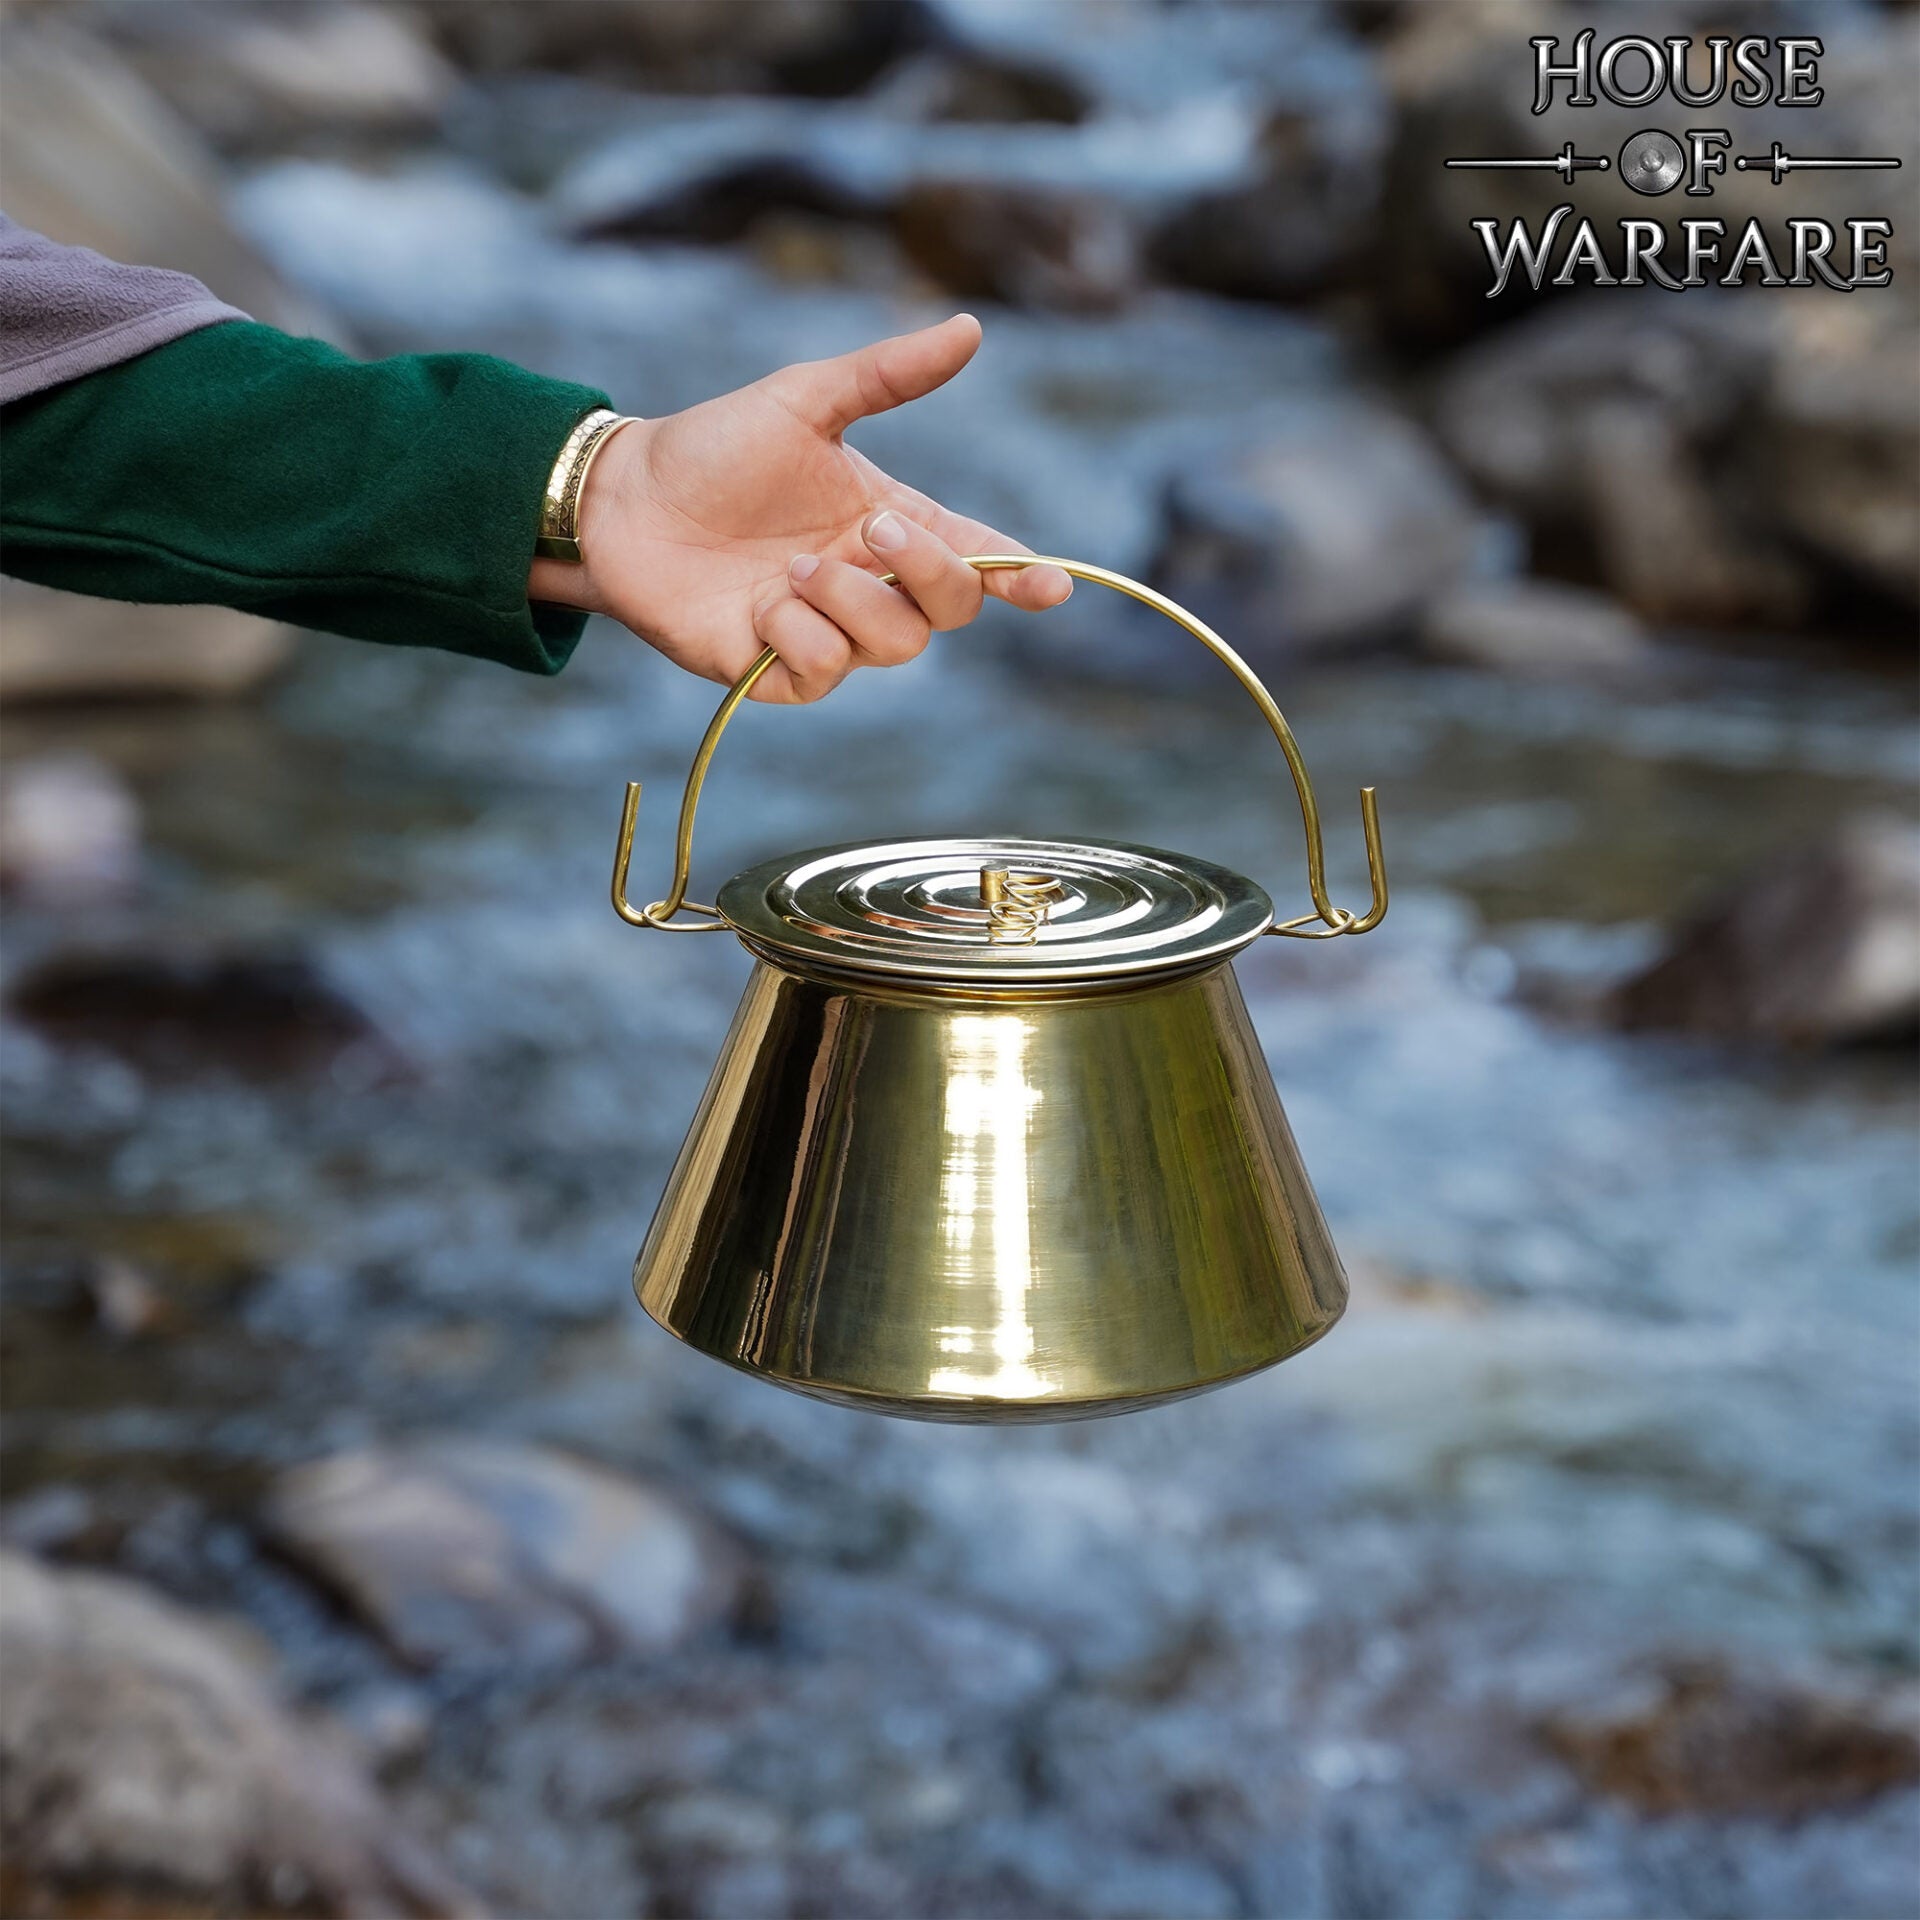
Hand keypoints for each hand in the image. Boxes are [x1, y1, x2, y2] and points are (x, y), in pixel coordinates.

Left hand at [527, 314, 1069, 703]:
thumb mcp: (804, 399)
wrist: (624, 502)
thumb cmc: (714, 449)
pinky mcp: (784, 673)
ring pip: (897, 644)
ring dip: (850, 599)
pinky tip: (757, 605)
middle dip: (928, 571)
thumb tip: (970, 327)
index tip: (1054, 586)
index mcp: (892, 521)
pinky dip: (796, 633)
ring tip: (787, 565)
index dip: (1022, 577)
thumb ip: (889, 374)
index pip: (978, 558)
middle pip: (952, 607)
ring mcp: (832, 632)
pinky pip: (827, 669)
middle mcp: (872, 583)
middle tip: (871, 528)